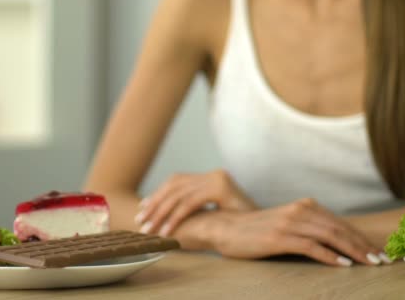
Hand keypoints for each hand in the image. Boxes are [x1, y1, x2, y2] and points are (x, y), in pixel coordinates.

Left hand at [136, 169, 255, 235]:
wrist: (263, 227)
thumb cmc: (239, 224)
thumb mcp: (214, 212)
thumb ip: (197, 207)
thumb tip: (169, 213)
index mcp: (211, 177)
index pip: (177, 182)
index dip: (158, 195)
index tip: (143, 210)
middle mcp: (213, 174)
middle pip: (175, 186)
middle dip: (155, 204)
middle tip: (142, 221)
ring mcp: (217, 179)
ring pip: (179, 195)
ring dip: (161, 212)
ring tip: (151, 228)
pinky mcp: (220, 189)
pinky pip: (190, 203)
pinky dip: (175, 217)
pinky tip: (167, 229)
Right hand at [208, 198, 387, 266]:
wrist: (227, 228)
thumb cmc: (259, 230)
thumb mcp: (289, 224)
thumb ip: (311, 228)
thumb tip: (338, 244)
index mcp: (307, 206)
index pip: (341, 223)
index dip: (362, 238)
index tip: (379, 251)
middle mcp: (302, 210)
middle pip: (340, 229)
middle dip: (364, 245)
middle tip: (383, 260)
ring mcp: (290, 222)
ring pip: (330, 236)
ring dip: (353, 250)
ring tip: (370, 263)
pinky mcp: (280, 236)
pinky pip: (311, 246)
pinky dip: (329, 255)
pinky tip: (343, 264)